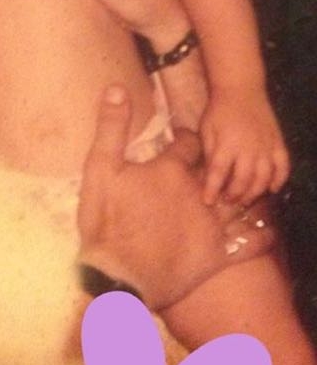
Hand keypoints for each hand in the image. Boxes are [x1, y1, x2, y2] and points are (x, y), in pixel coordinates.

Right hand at [78, 83, 275, 310]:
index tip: (184, 138)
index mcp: (171, 170)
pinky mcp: (217, 255)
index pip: (190, 143)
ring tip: (247, 190)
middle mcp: (198, 194)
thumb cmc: (104, 221)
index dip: (187, 137)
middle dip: (221, 165)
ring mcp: (210, 225)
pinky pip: (250, 242)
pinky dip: (262, 234)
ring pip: (240, 202)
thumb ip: (111, 127)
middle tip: (218, 165)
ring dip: (246, 194)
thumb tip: (117, 87)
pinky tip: (266, 229)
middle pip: (220, 170)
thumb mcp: (99, 169)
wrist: (116, 277)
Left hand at [200, 92, 290, 206]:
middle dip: (234, 195)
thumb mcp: (206, 130)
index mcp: (226, 144)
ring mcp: (266, 146)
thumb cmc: (219, 110)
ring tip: (245, 199)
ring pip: (263, 178)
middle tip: (227, 201)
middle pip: (243, 180)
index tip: (207, 201)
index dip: (212, 190)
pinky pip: (283, 166)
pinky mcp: (278, 142)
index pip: (218, 173)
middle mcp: (248, 148)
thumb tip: (207, 177)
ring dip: (254, 193)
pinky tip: (272, 189)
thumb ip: (208, 154)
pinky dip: (279, 180)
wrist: (241, 89)